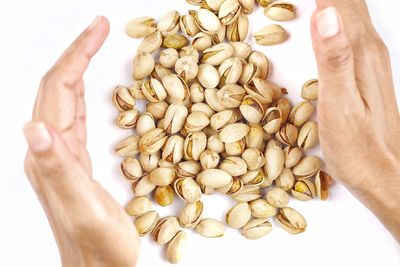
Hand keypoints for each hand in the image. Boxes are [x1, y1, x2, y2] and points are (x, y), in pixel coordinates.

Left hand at [23, 17, 139, 265]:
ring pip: (64, 101)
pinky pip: (73, 119)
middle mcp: (49, 150)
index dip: (76, 56)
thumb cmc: (98, 246)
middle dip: (77, 53)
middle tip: (99, 28)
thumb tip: (34, 127)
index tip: (97, 28)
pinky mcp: (74, 163)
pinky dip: (81, 95)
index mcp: (50, 155)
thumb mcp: (82, 210)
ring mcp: (60, 156)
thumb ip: (57, 170)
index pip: (58, 91)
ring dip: (78, 70)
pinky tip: (86, 91)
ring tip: (94, 47)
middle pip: (57, 88)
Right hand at [311, 1, 399, 240]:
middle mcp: (369, 49)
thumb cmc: (356, 148)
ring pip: (351, 11)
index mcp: (360, 52)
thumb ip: (333, 59)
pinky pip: (350, 27)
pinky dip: (337, 12)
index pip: (339, 2)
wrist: (383, 173)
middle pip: (348, 1)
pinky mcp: (364, 68)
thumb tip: (326, 13)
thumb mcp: (340, 106)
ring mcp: (369, 58)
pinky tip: (330, 14)